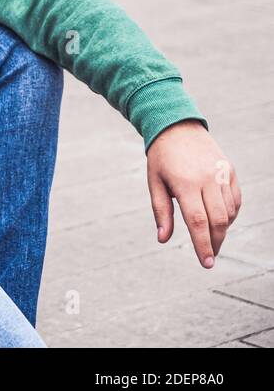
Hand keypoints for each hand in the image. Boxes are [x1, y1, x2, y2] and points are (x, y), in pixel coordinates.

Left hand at [146, 119, 240, 266]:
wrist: (177, 127)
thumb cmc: (161, 158)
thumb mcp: (154, 182)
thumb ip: (161, 211)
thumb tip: (162, 239)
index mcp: (185, 183)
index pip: (197, 222)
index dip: (202, 245)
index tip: (206, 263)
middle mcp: (207, 179)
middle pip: (217, 220)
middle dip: (215, 243)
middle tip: (210, 257)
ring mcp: (221, 174)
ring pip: (229, 212)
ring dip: (222, 229)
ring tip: (210, 237)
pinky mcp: (230, 171)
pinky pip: (235, 200)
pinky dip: (230, 214)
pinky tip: (219, 219)